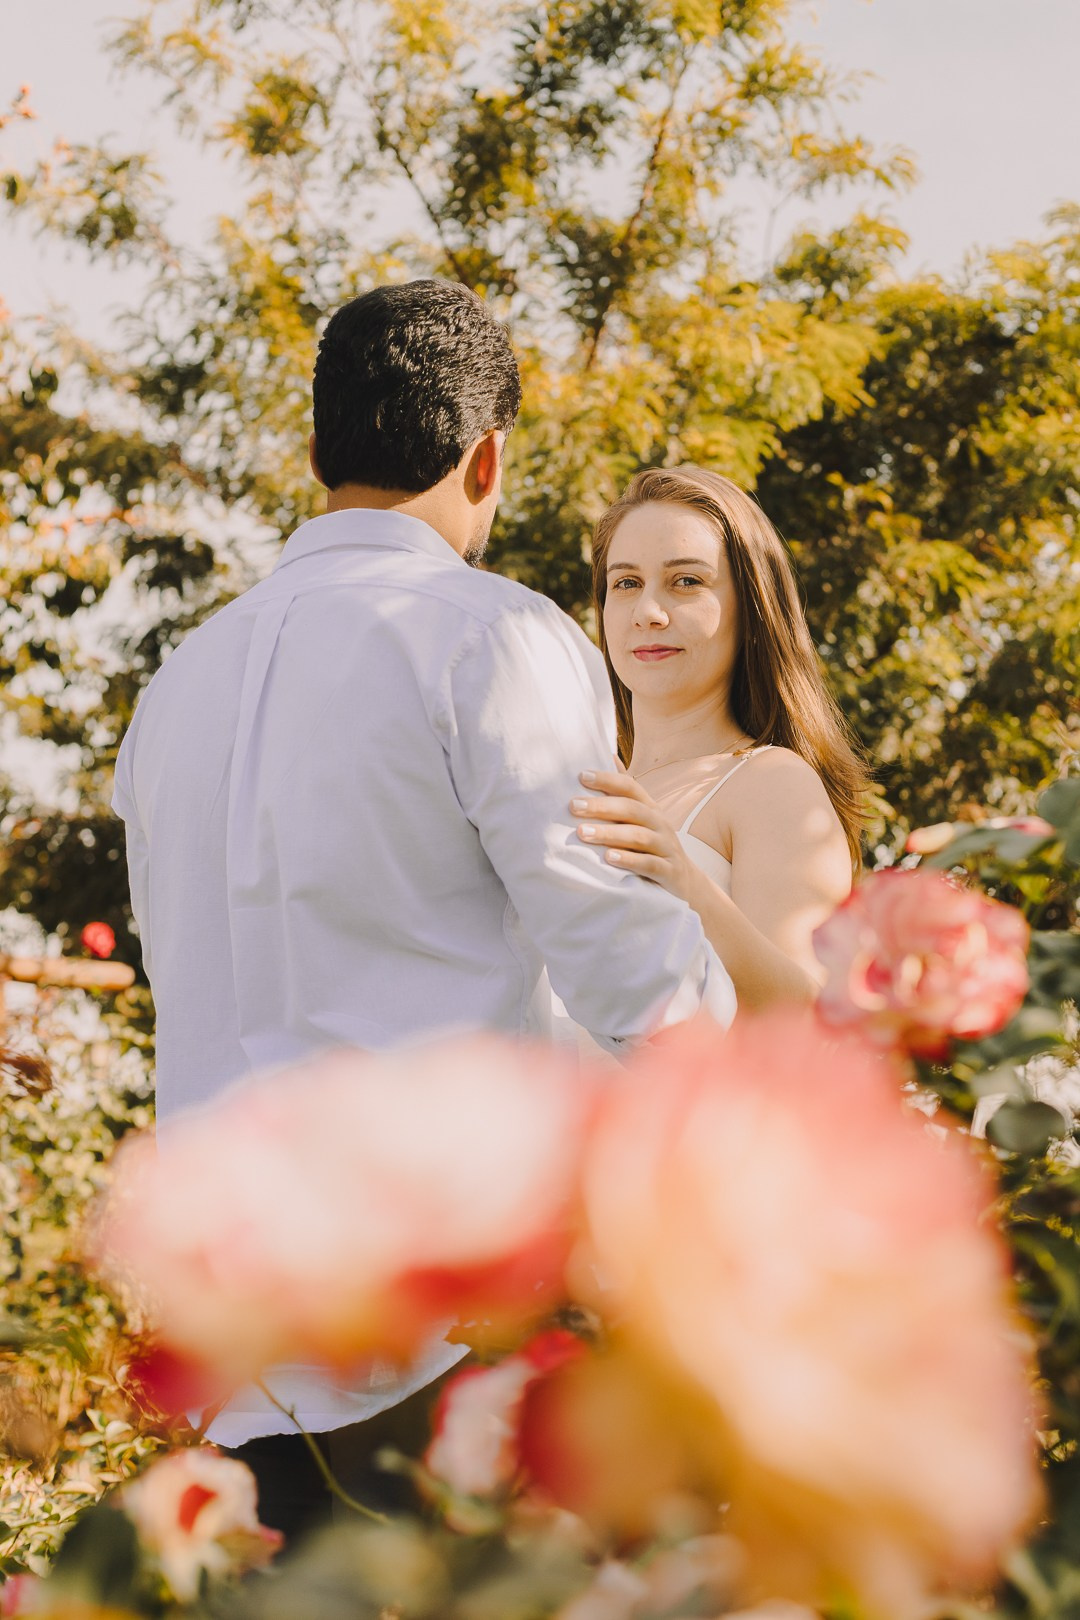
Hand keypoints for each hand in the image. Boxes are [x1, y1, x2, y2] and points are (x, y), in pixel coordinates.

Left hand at [570, 770, 695, 903]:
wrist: (685, 881)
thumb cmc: (652, 846)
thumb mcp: (642, 819)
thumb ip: (624, 793)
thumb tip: (608, 755)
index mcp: (650, 808)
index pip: (630, 787)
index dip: (607, 780)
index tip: (581, 776)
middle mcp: (660, 823)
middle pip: (631, 809)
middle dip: (601, 806)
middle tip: (573, 806)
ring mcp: (666, 847)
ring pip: (638, 836)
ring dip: (609, 833)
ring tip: (582, 833)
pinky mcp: (669, 871)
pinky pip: (649, 864)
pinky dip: (629, 860)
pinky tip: (609, 858)